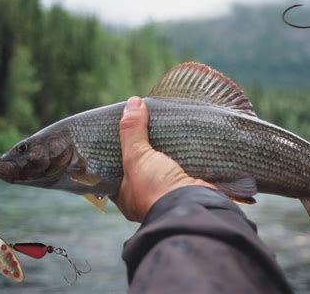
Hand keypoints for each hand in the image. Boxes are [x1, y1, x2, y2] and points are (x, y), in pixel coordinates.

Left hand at [111, 96, 216, 221]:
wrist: (194, 206)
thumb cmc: (156, 189)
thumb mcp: (137, 157)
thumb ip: (132, 131)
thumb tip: (132, 102)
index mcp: (127, 195)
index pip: (116, 170)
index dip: (117, 151)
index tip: (120, 131)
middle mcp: (147, 196)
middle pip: (142, 165)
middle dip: (145, 146)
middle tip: (145, 122)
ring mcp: (170, 191)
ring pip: (165, 164)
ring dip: (167, 149)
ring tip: (165, 124)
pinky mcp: (190, 184)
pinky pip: (185, 165)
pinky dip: (186, 153)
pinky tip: (185, 136)